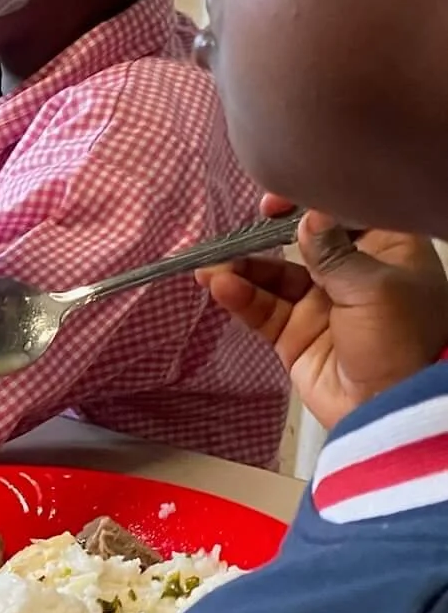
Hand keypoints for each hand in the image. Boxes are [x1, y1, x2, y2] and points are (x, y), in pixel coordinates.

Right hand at [198, 201, 447, 429]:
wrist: (392, 410)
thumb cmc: (401, 341)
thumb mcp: (374, 287)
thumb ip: (334, 251)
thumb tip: (307, 218)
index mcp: (386, 252)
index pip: (343, 213)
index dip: (309, 201)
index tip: (277, 202)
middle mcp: (351, 273)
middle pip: (300, 243)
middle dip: (265, 235)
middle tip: (238, 230)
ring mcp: (320, 305)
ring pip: (273, 277)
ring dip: (241, 268)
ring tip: (211, 265)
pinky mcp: (295, 335)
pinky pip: (262, 310)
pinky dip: (239, 298)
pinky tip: (220, 286)